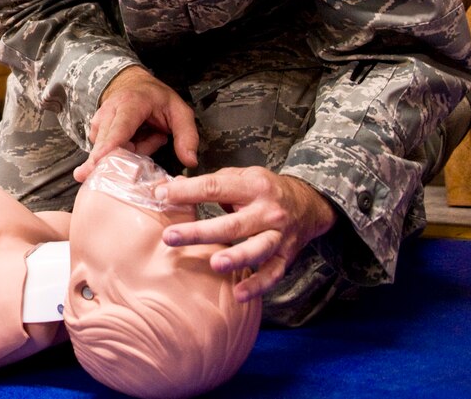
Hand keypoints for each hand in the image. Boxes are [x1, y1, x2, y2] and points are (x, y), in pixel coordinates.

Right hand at [73, 66, 198, 181]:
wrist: (132, 83)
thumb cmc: (155, 98)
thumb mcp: (180, 111)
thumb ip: (187, 135)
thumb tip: (190, 161)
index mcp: (130, 104)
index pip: (118, 130)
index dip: (108, 148)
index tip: (97, 164)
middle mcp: (108, 113)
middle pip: (110, 147)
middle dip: (135, 153)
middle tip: (157, 136)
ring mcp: (98, 123)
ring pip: (110, 152)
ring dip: (132, 151)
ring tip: (147, 133)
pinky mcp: (94, 133)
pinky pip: (108, 153)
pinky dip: (124, 151)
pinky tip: (135, 138)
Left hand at [154, 167, 337, 301]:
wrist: (309, 204)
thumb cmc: (264, 189)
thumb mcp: (241, 176)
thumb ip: (210, 182)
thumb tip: (173, 187)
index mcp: (253, 186)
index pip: (215, 188)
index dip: (187, 192)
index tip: (161, 195)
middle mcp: (267, 211)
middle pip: (231, 223)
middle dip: (200, 232)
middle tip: (169, 237)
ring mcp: (278, 236)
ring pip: (256, 249)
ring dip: (236, 257)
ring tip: (215, 263)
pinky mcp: (285, 256)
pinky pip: (272, 274)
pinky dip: (257, 285)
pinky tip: (238, 294)